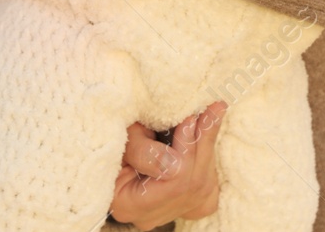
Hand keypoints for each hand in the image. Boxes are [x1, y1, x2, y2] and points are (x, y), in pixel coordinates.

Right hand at [110, 102, 226, 228]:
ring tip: (211, 115)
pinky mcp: (181, 208)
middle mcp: (148, 217)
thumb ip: (143, 151)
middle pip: (194, 184)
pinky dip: (209, 164)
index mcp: (127, 204)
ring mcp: (166, 215)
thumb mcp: (121, 135)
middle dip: (204, 143)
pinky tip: (204, 140)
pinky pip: (208, 192)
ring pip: (205, 187)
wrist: (112, 140)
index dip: (186, 148)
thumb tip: (174, 163)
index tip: (190, 116)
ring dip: (208, 149)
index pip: (174, 182)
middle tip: (211, 108)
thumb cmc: (114, 134)